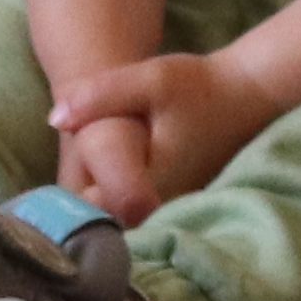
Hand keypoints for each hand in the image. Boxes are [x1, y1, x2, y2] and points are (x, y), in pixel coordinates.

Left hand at [48, 47, 286, 206]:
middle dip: (84, 204)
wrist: (248, 91)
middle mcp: (167, 204)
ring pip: (126, 216)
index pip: (99, 214)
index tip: (52, 190)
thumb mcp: (149, 80)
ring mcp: (177, 204)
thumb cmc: (200, 85)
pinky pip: (142, 207)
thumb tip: (54, 119)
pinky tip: (107, 174)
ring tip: (79, 180)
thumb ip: (100, 96)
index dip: (71, 204)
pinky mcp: (181, 196)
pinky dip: (123, 195)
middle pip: (110, 221)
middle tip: (60, 185)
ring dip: (103, 200)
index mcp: (154, 184)